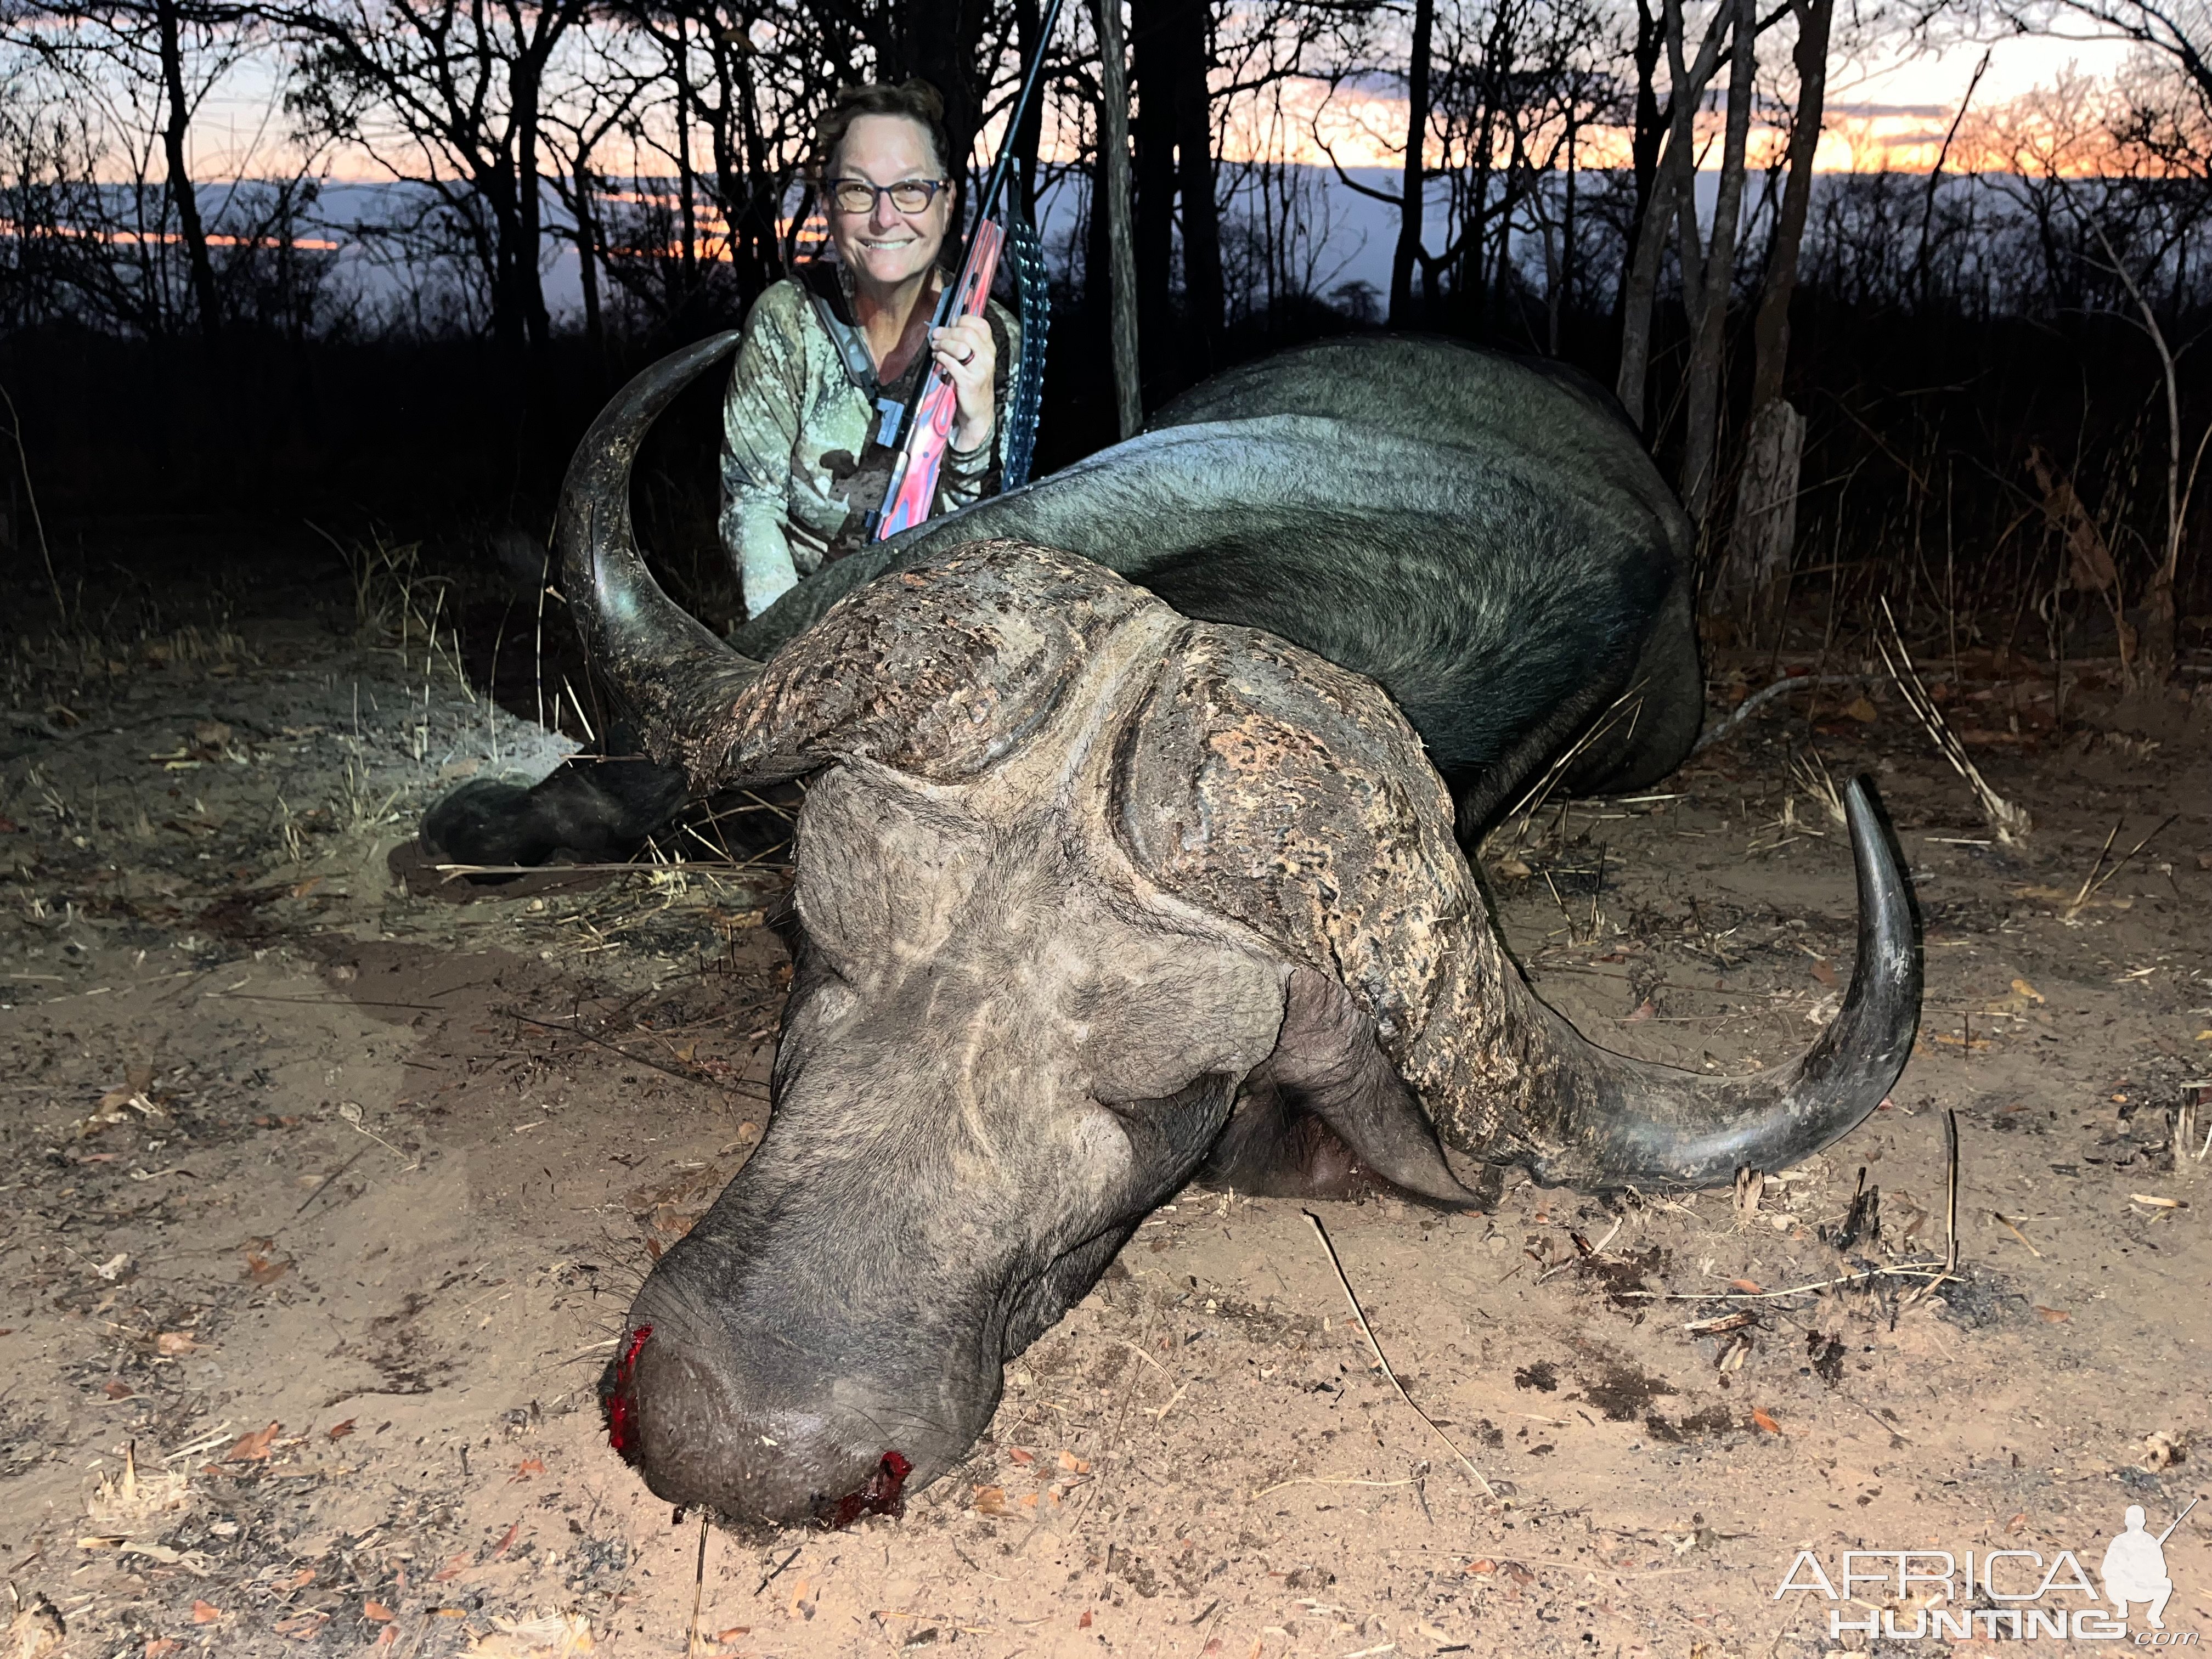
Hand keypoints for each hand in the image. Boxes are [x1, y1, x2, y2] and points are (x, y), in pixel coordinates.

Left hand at [930, 315, 995, 452]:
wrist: (978, 411)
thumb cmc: (973, 382)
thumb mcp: (977, 361)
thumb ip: (968, 344)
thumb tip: (948, 326)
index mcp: (989, 348)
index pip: (980, 324)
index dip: (962, 320)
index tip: (950, 324)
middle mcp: (987, 357)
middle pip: (967, 333)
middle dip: (947, 332)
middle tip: (936, 335)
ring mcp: (979, 370)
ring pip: (960, 346)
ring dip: (943, 344)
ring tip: (935, 347)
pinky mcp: (969, 382)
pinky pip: (952, 364)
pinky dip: (941, 358)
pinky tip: (937, 358)